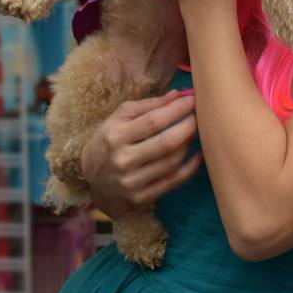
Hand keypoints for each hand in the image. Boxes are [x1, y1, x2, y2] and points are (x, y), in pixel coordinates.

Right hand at [80, 89, 202, 219]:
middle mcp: (123, 160)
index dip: (176, 110)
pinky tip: (198, 154)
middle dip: (188, 127)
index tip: (192, 100)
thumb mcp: (119, 117)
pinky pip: (173, 181)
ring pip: (172, 162)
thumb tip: (177, 95)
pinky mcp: (141, 197)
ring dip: (188, 144)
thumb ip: (148, 105)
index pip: (153, 121)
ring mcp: (132, 182)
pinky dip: (190, 168)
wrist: (93, 178)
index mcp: (115, 136)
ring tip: (194, 131)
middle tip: (199, 115)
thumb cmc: (109, 140)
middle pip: (166, 143)